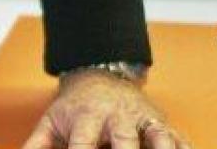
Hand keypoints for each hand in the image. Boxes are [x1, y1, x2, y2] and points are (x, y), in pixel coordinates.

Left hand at [23, 70, 186, 148]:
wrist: (101, 75)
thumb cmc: (75, 107)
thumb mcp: (51, 121)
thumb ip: (36, 145)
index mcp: (88, 117)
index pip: (84, 144)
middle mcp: (118, 118)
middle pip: (125, 142)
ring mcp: (144, 120)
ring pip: (159, 139)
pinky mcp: (164, 125)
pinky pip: (180, 141)